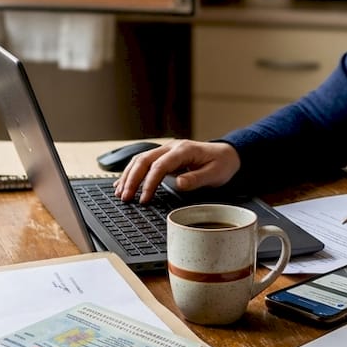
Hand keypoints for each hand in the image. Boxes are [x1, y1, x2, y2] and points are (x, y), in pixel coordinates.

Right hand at [113, 139, 240, 202]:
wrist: (227, 154)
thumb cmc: (221, 164)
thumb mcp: (214, 174)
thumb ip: (196, 179)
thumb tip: (178, 183)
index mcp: (183, 150)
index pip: (159, 166)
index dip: (149, 182)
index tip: (144, 198)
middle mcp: (171, 147)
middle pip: (144, 160)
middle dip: (132, 179)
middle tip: (125, 197)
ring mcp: (166, 150)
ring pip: (140, 159)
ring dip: (128, 176)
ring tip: (120, 192)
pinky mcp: (164, 156)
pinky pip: (143, 161)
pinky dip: (132, 172)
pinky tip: (123, 182)